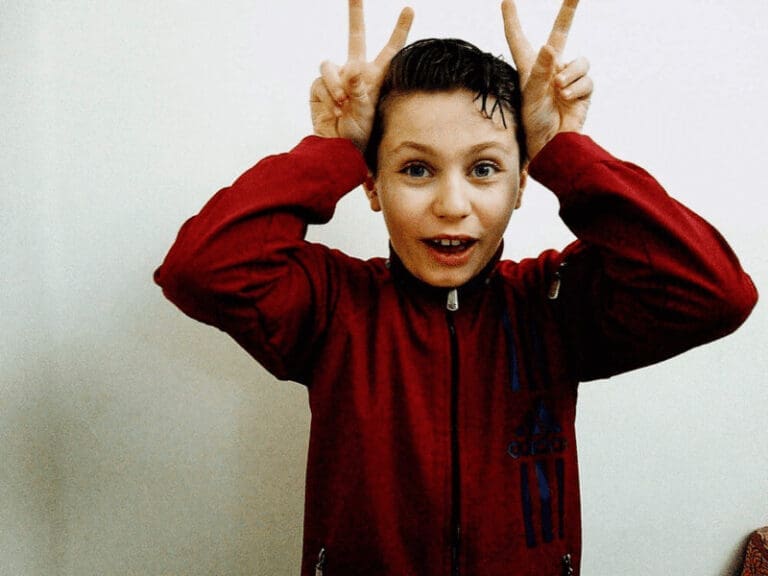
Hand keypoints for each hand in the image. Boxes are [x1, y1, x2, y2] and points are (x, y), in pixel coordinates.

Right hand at [310, 0, 413, 151]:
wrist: (336, 147)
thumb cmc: (358, 135)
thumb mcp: (366, 114)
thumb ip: (360, 91)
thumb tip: (351, 71)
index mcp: (375, 77)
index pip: (390, 49)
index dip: (399, 30)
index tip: (409, 9)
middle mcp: (356, 72)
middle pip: (355, 36)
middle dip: (355, 14)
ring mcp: (337, 77)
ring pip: (331, 64)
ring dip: (337, 85)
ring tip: (343, 105)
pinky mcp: (320, 84)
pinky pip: (322, 79)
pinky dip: (328, 93)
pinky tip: (334, 108)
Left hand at [502, 0, 592, 159]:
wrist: (551, 145)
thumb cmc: (534, 123)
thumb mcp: (531, 96)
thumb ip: (539, 71)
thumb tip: (549, 46)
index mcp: (530, 68)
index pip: (518, 39)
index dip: (512, 20)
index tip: (506, 1)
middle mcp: (550, 69)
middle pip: (561, 32)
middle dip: (568, 11)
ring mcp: (568, 78)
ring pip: (580, 61)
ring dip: (570, 74)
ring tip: (558, 89)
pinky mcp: (583, 90)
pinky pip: (587, 79)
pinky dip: (577, 88)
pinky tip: (566, 98)